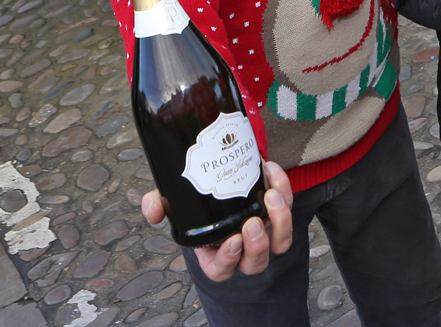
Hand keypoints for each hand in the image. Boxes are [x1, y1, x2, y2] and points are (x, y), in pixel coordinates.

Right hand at [142, 160, 292, 280]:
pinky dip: (285, 191)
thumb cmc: (198, 199)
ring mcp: (264, 234)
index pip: (222, 270)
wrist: (221, 176)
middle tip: (251, 221)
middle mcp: (242, 250)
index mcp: (214, 254)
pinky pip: (288, 209)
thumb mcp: (175, 201)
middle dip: (257, 244)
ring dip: (279, 221)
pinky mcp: (279, 214)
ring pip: (280, 242)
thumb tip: (152, 211)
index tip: (232, 240)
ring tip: (270, 196)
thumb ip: (159, 205)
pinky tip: (271, 171)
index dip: (228, 260)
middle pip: (256, 262)